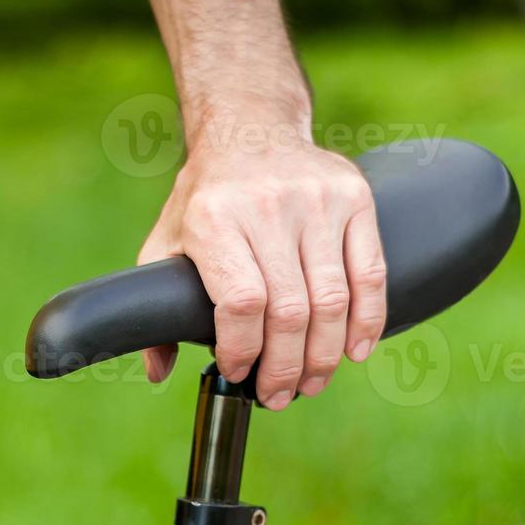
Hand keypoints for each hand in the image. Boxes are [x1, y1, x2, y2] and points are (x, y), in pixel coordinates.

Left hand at [137, 132, 386, 408]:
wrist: (251, 129)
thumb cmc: (207, 199)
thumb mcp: (167, 241)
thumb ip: (155, 305)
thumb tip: (158, 371)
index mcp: (214, 218)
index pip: (242, 302)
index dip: (245, 349)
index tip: (239, 372)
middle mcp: (268, 205)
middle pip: (290, 310)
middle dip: (286, 368)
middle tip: (279, 395)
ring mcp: (317, 200)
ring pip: (332, 300)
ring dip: (324, 356)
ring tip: (312, 383)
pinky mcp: (354, 197)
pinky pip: (370, 273)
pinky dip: (367, 321)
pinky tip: (355, 350)